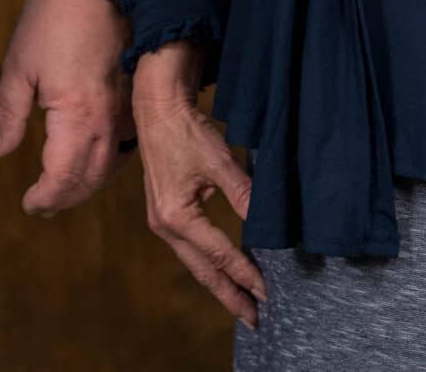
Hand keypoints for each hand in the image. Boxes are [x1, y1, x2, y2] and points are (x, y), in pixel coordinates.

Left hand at [0, 0, 131, 215]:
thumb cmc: (52, 20)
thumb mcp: (18, 66)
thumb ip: (6, 115)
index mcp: (77, 118)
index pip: (63, 177)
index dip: (45, 197)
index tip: (28, 204)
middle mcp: (109, 122)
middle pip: (91, 178)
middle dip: (66, 197)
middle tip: (43, 204)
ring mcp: (127, 110)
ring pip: (113, 165)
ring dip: (88, 184)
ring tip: (65, 190)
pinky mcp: (135, 96)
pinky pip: (128, 144)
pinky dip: (110, 162)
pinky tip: (97, 160)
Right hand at [133, 41, 265, 328]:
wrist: (156, 106)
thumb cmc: (185, 130)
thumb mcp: (220, 163)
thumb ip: (244, 196)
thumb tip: (269, 225)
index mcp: (177, 217)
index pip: (220, 254)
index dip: (246, 274)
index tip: (268, 293)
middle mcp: (164, 226)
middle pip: (203, 270)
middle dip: (229, 295)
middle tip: (254, 318)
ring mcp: (161, 222)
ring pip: (195, 262)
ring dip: (219, 282)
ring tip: (241, 300)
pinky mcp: (164, 212)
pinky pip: (189, 248)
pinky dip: (208, 263)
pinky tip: (222, 269)